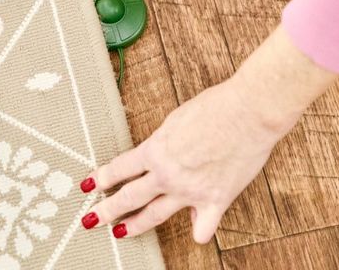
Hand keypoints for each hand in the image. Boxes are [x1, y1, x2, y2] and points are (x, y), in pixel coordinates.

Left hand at [79, 26, 335, 242]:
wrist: (248, 111)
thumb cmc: (215, 106)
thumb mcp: (177, 119)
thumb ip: (165, 143)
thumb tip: (159, 155)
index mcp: (156, 149)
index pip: (120, 169)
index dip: (101, 178)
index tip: (89, 185)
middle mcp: (168, 174)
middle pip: (129, 197)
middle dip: (106, 210)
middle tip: (90, 220)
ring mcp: (190, 192)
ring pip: (155, 216)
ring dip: (135, 226)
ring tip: (121, 232)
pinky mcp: (215, 201)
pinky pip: (202, 229)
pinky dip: (198, 231)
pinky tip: (196, 230)